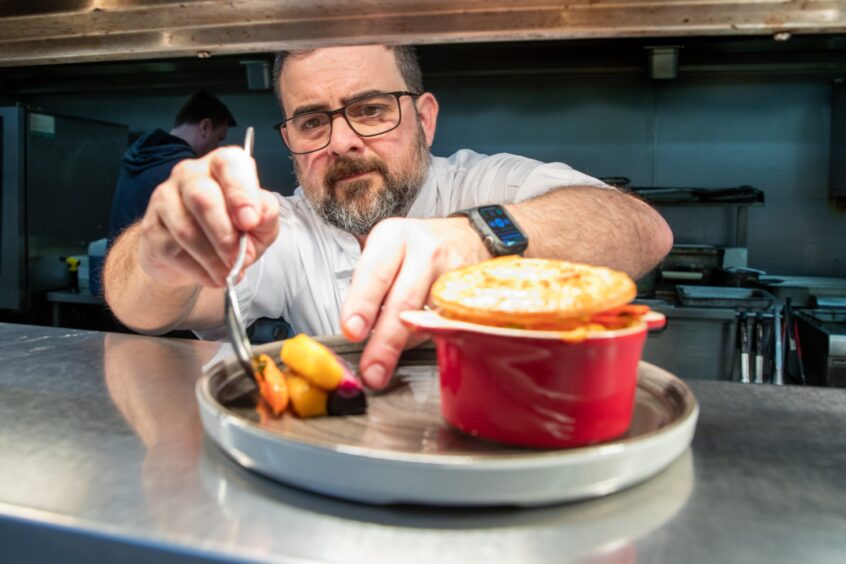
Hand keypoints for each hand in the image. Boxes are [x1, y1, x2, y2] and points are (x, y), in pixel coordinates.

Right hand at [137, 147, 279, 288]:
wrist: (191, 257)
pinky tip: (212, 276)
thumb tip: (261, 214)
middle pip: (203, 197)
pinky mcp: (151, 227)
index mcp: (222, 166)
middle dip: (225, 234)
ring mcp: (165, 198)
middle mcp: (190, 174)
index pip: (229, 164)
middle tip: (240, 259)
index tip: (250, 222)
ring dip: (213, 258)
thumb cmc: (231, 231)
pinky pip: (174, 251)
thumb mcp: (260, 224)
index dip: (241, 193)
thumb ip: (266, 215)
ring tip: (229, 274)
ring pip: (187, 228)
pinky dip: (198, 270)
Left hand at [340, 216, 490, 388]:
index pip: (375, 273)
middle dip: (384, 341)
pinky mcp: (469, 291)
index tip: (352, 331)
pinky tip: (413, 347)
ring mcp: (450, 270)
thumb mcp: (386, 251)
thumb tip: (354, 331)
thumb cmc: (416, 248)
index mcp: (393, 237)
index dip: (362, 305)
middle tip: (372, 368)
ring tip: (385, 366)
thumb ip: (368, 285)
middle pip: (403, 301)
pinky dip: (428, 339)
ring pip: (426, 317)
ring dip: (403, 346)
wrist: (464, 237)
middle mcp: (423, 250)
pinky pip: (446, 323)